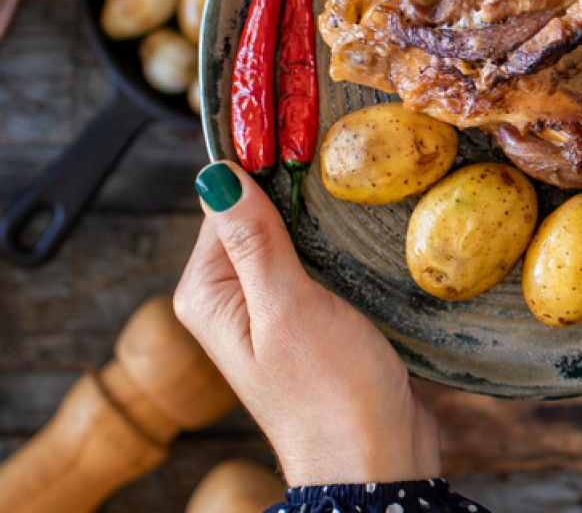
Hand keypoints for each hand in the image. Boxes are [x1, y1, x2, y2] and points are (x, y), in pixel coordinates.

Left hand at [174, 161, 440, 486]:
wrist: (373, 458)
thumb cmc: (327, 391)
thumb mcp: (288, 307)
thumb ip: (254, 242)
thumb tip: (217, 174)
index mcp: (208, 293)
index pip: (224, 201)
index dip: (262, 161)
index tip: (304, 122)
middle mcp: (233, 298)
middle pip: (260, 214)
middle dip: (299, 183)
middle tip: (348, 147)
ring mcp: (274, 308)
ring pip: (296, 234)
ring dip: (327, 212)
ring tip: (369, 179)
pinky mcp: (316, 317)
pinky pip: (322, 259)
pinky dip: (344, 240)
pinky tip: (372, 226)